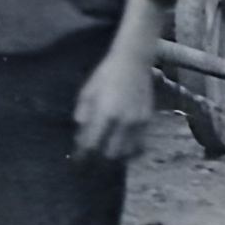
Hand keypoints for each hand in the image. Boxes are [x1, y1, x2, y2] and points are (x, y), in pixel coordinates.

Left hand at [74, 18, 157, 161]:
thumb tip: (79, 136)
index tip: (77, 161)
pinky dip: (129, 151)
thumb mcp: (87, 92)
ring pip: (127, 153)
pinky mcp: (148, 121)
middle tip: (89, 162)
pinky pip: (139, 145)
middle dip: (98, 161)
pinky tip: (120, 149)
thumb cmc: (105, 75)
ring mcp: (138, 122)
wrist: (133, 62)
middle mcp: (124, 121)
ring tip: (104, 157)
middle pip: (110, 154)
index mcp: (106, 113)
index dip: (83, 156)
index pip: (92, 144)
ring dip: (114, 158)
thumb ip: (83, 115)